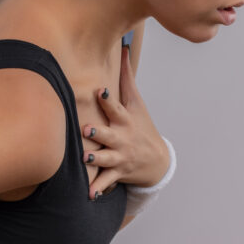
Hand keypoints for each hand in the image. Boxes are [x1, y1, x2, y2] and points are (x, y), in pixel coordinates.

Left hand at [81, 44, 169, 199]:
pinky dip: (98, 189)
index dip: (108, 99)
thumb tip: (122, 47)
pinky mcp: (118, 172)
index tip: (100, 91)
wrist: (158, 161)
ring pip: (106, 159)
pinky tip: (89, 195)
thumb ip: (125, 77)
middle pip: (109, 134)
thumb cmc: (141, 126)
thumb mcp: (136, 103)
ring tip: (85, 159)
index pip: (116, 107)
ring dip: (96, 160)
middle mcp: (122, 138)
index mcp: (125, 120)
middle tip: (87, 129)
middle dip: (99, 132)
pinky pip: (106, 182)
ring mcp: (120, 157)